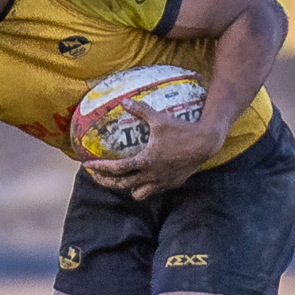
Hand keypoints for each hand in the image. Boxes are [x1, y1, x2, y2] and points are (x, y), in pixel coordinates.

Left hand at [81, 100, 224, 199]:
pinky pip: (154, 189)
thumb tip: (124, 101)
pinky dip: (147, 185)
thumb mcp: (159, 118)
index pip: (117, 169)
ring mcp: (163, 182)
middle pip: (123, 186)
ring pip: (138, 194)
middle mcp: (152, 175)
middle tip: (97, 176)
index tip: (87, 165)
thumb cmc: (182, 130)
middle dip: (107, 182)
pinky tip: (146, 175)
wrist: (206, 142)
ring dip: (129, 188)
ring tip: (123, 179)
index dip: (100, 168)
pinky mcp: (173, 183)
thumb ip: (141, 110)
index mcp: (146, 161)